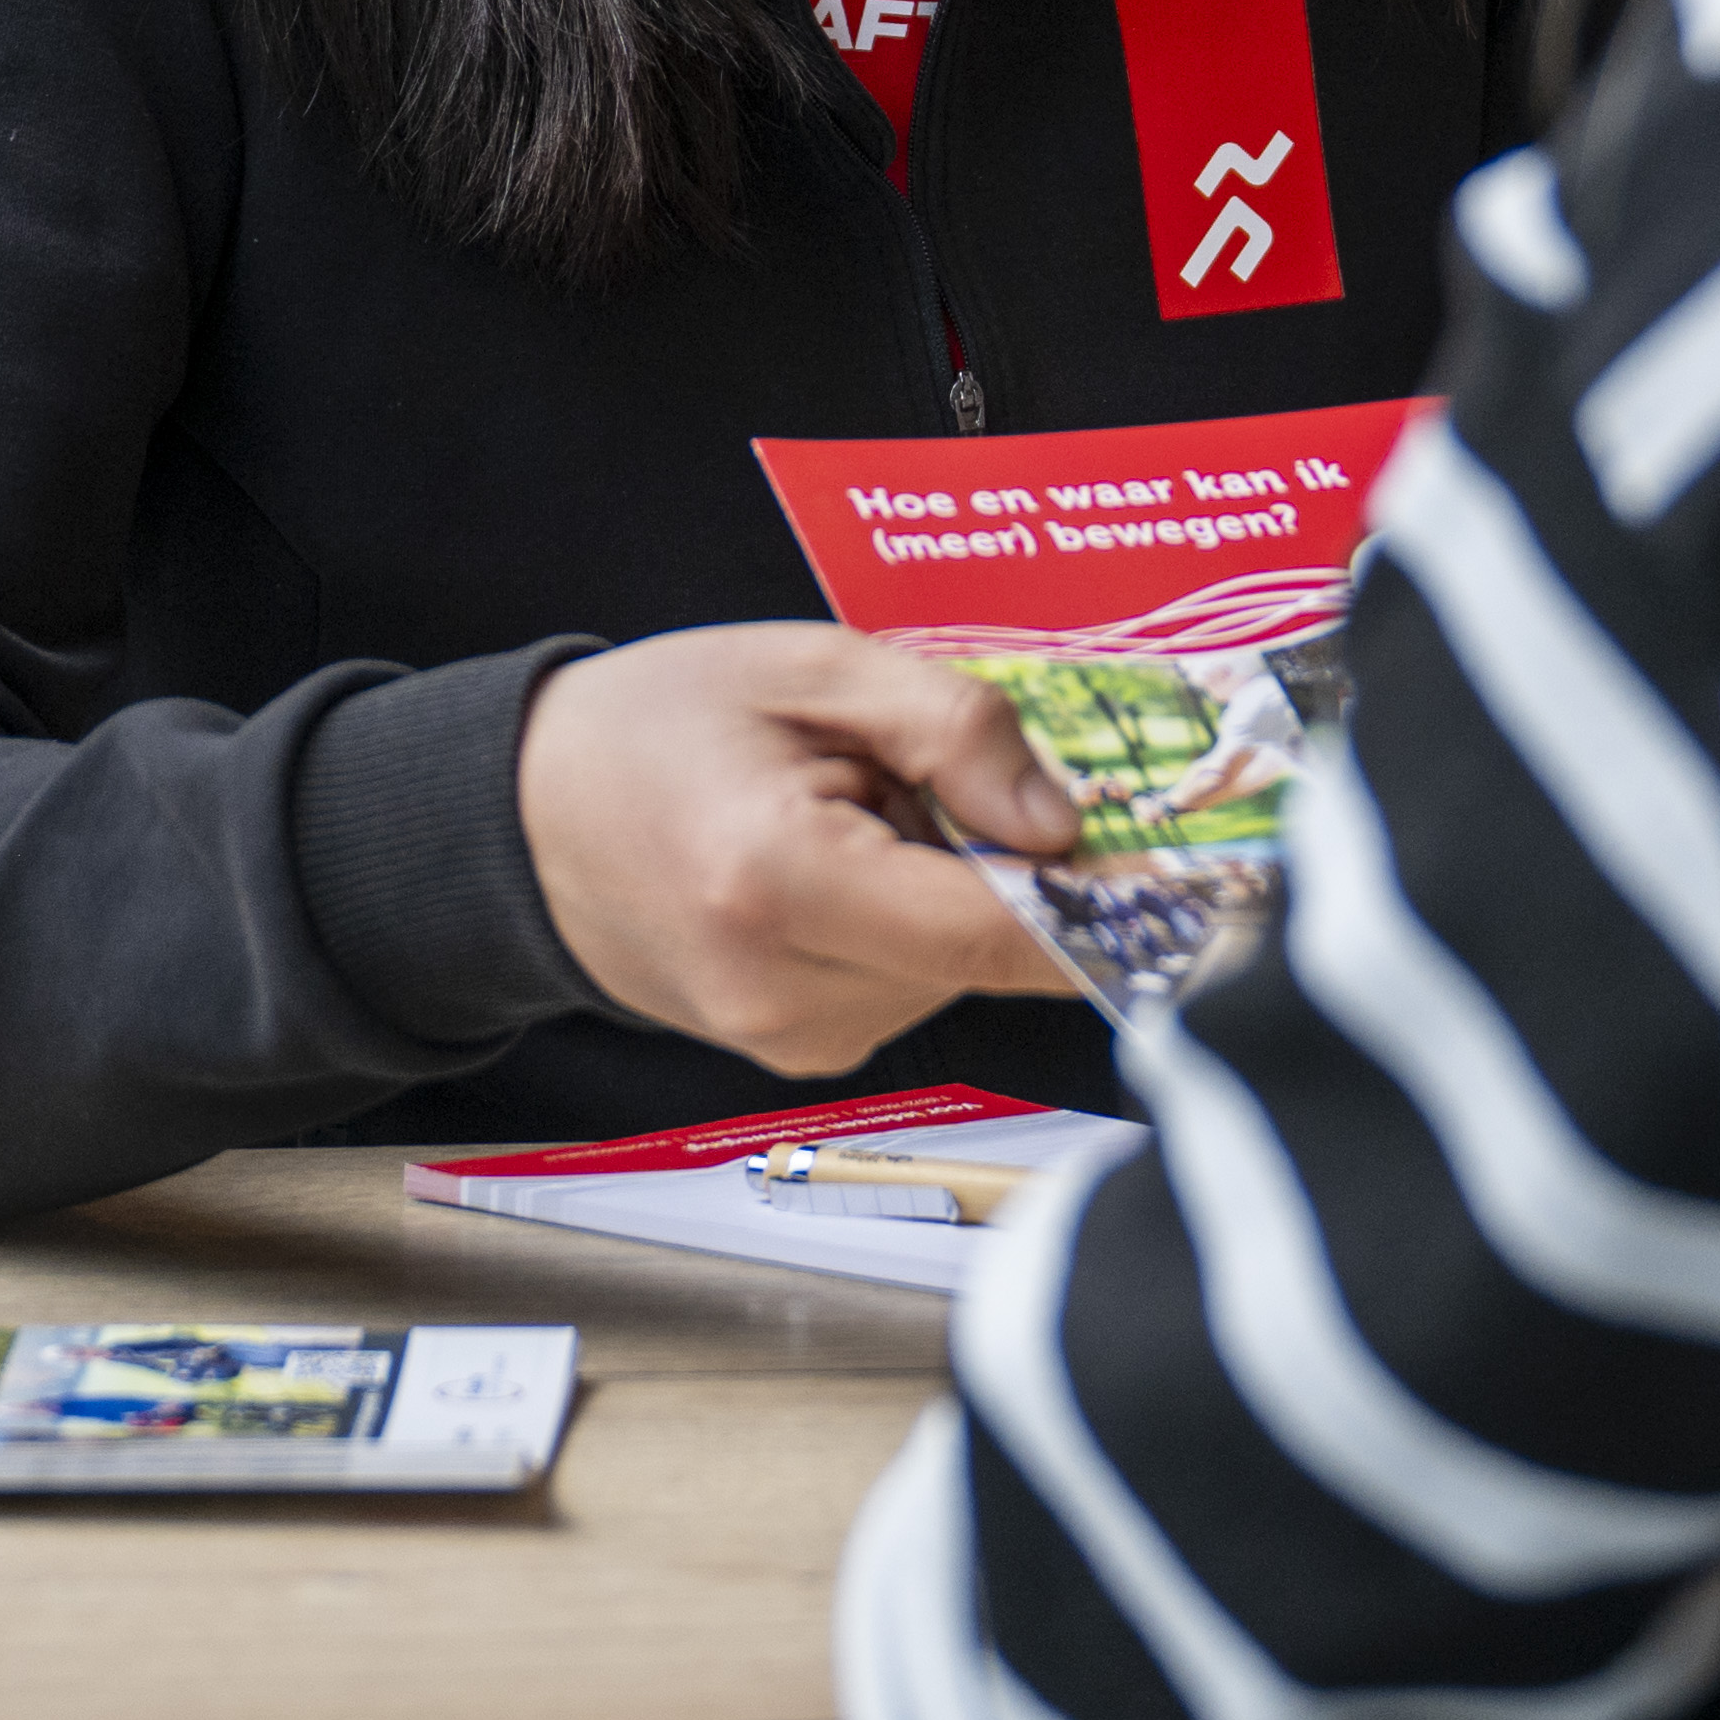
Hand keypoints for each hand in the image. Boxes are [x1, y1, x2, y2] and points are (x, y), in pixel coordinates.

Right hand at [514, 625, 1100, 1077]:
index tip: (1198, 885)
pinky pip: (912, 986)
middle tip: (921, 780)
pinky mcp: (796, 1052)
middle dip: (1003, 866)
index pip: (997, 930)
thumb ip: (950, 726)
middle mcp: (786, 988)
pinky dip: (907, 925)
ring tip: (852, 819)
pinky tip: (836, 869)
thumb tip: (1062, 823)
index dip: (1108, 906)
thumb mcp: (809, 667)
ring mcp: (788, 1037)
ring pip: (957, 971)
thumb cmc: (655, 725)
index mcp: (780, 882)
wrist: (521, 819)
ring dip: (949, 894)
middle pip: (988, 950)